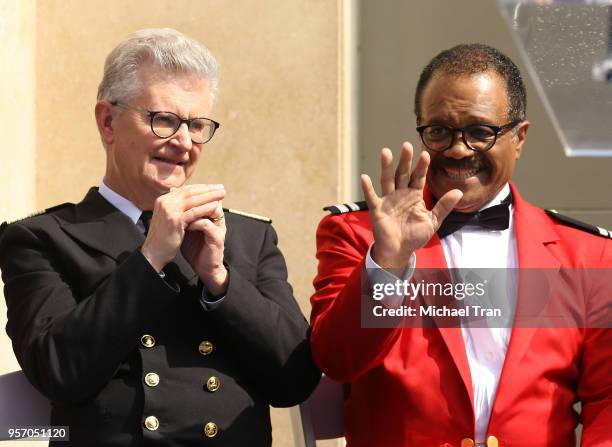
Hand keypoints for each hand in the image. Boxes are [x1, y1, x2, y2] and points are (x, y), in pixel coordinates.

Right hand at [141, 184, 225, 272]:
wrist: (154, 252)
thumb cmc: (165, 237)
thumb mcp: (170, 218)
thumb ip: (178, 207)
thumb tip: (191, 198)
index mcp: (164, 199)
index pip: (185, 190)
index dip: (201, 187)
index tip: (214, 187)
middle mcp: (165, 201)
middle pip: (190, 192)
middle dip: (207, 189)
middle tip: (221, 187)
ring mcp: (169, 209)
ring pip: (194, 200)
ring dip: (210, 196)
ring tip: (222, 194)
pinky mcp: (175, 219)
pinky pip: (194, 212)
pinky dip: (206, 208)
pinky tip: (216, 206)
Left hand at [181, 200, 227, 295]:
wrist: (203, 267)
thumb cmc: (194, 247)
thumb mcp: (186, 227)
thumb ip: (182, 214)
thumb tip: (171, 197)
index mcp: (211, 215)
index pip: (206, 196)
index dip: (193, 191)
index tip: (176, 191)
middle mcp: (217, 219)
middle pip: (211, 199)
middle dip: (196, 195)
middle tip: (178, 194)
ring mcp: (219, 228)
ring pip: (211, 209)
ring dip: (196, 208)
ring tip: (182, 208)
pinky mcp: (217, 238)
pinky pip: (206, 225)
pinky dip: (195, 222)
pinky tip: (185, 223)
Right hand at [361, 142, 462, 268]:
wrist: (400, 251)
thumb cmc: (415, 236)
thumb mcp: (433, 221)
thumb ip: (444, 206)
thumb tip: (459, 192)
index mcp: (414, 195)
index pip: (418, 177)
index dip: (421, 166)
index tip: (425, 154)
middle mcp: (400, 194)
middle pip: (403, 174)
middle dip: (405, 160)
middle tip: (407, 146)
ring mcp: (388, 200)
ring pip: (387, 180)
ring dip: (386, 167)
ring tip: (386, 152)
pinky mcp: (377, 209)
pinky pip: (372, 197)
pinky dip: (367, 188)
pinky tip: (364, 177)